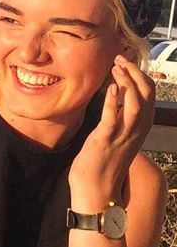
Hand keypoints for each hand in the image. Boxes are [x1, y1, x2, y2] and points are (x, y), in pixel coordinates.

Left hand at [69, 55, 155, 206]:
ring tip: (116, 68)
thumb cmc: (104, 161)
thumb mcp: (120, 136)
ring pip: (134, 104)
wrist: (97, 188)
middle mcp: (136, 130)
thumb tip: (118, 98)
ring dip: (127, 83)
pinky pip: (113, 118)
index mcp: (140, 127)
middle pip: (145, 95)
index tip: (126, 62)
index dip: (141, 75)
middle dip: (135, 73)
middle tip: (119, 59)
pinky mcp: (105, 140)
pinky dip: (114, 102)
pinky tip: (112, 89)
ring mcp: (123, 135)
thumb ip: (122, 118)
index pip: (149, 96)